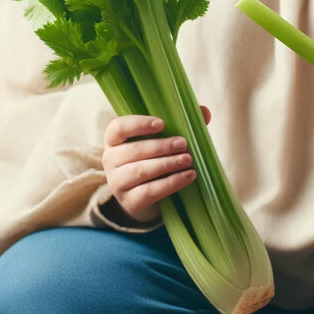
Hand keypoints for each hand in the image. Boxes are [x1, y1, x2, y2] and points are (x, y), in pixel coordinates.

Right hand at [102, 105, 210, 224]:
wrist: (144, 197)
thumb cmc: (153, 159)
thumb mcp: (162, 141)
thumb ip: (180, 125)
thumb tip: (204, 111)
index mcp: (114, 139)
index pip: (118, 128)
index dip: (138, 125)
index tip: (162, 124)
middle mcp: (110, 160)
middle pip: (134, 150)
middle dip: (161, 146)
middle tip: (184, 144)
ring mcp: (117, 182)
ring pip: (141, 171)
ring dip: (167, 164)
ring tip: (188, 160)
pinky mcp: (129, 201)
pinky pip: (150, 191)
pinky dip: (171, 183)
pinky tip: (188, 176)